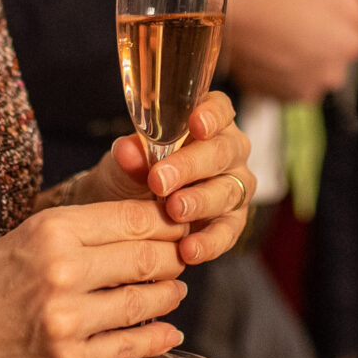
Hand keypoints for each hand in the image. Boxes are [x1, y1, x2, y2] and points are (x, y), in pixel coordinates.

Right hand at [0, 196, 193, 357]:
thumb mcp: (24, 239)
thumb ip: (80, 233)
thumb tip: (145, 227)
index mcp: (51, 231)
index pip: (134, 218)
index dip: (168, 222)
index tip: (179, 226)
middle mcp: (62, 272)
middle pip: (149, 258)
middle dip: (175, 257)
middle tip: (183, 259)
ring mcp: (67, 321)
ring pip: (146, 302)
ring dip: (169, 296)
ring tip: (173, 291)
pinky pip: (131, 347)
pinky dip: (157, 339)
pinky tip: (167, 332)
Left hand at [60, 92, 255, 264]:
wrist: (124, 215)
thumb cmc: (130, 176)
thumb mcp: (122, 165)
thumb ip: (129, 157)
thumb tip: (127, 149)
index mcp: (206, 122)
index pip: (219, 108)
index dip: (212, 114)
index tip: (195, 124)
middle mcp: (228, 151)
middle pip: (222, 151)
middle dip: (191, 166)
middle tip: (160, 180)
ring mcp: (234, 185)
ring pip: (228, 190)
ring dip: (200, 201)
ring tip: (174, 212)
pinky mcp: (233, 221)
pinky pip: (228, 231)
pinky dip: (210, 241)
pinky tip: (189, 249)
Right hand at [221, 0, 357, 102]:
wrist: (231, 28)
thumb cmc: (275, 5)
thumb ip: (355, 5)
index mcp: (349, 45)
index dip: (338, 26)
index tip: (318, 19)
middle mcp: (335, 74)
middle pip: (337, 60)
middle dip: (323, 47)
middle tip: (296, 30)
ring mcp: (311, 89)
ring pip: (317, 74)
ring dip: (306, 64)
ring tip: (282, 45)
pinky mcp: (287, 100)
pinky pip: (297, 87)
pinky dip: (289, 76)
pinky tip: (274, 59)